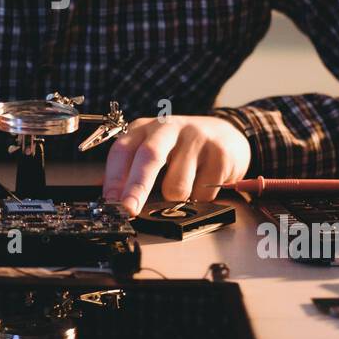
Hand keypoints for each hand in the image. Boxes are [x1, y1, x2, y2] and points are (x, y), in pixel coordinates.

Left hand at [102, 115, 250, 215]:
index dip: (114, 178)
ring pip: (177, 185)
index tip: (111, 202)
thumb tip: (113, 199)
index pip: (122, 150)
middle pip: (149, 156)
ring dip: (177, 199)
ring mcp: (196, 138)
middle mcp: (169, 128)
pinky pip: (203, 193)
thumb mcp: (154, 149)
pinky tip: (204, 181)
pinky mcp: (220, 153)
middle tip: (129, 209)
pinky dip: (201, 197)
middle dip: (137, 187)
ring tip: (186, 185)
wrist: (226, 135)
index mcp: (145, 128)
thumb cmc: (182, 148)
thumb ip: (133, 170)